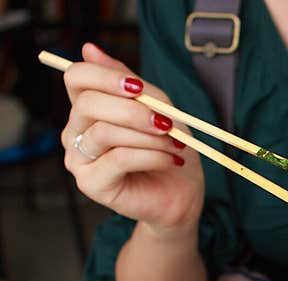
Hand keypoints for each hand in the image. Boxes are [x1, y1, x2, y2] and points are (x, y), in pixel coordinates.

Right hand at [61, 43, 204, 236]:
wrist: (181, 193)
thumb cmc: (169, 148)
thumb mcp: (158, 108)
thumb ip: (130, 83)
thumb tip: (89, 48)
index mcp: (88, 108)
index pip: (76, 77)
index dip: (105, 76)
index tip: (139, 87)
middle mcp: (75, 131)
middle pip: (88, 104)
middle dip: (134, 110)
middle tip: (166, 122)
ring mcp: (78, 159)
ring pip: (105, 133)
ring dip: (148, 137)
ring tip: (175, 144)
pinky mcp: (90, 184)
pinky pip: (119, 159)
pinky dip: (152, 156)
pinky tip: (171, 160)